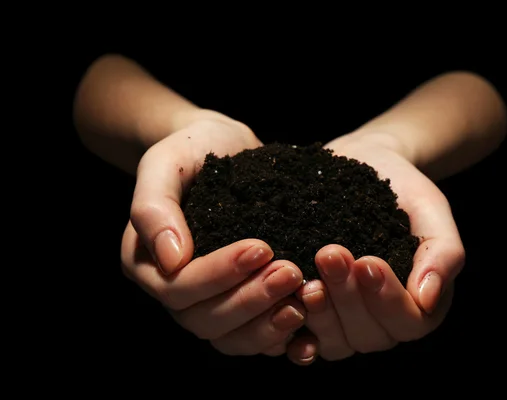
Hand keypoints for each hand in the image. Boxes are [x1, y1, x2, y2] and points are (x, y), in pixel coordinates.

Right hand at [120, 115, 306, 355]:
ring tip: (305, 299)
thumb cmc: (193, 150)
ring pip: (231, 338)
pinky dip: (281, 338)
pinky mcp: (239, 305)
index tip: (262, 247)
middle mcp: (174, 291)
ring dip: (268, 324)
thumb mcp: (166, 162)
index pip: (179, 287)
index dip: (219, 275)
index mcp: (147, 263)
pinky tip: (310, 327)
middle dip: (251, 300)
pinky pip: (255, 337)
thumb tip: (172, 260)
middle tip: (292, 272)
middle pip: (206, 320)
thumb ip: (154, 207)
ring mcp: (207, 303)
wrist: (226, 150)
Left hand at [285, 133, 464, 363]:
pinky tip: (283, 311)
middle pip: (369, 335)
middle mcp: (383, 321)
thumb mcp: (430, 210)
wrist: (363, 166)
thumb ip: (442, 254)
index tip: (367, 261)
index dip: (387, 299)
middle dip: (348, 298)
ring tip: (305, 278)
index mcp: (419, 303)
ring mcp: (346, 324)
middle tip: (329, 255)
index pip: (408, 322)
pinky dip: (293, 334)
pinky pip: (304, 341)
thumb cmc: (402, 190)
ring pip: (337, 343)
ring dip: (321, 314)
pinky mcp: (314, 315)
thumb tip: (427, 300)